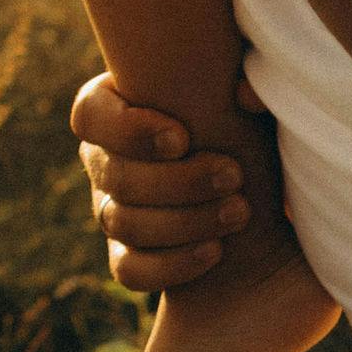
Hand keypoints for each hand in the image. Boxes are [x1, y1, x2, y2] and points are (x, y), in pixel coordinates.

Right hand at [68, 73, 294, 294]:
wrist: (261, 188)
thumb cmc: (246, 125)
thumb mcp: (249, 99)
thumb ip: (247, 80)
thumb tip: (245, 95)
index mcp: (116, 107)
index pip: (90, 115)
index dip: (127, 130)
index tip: (182, 138)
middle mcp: (104, 160)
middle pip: (113, 175)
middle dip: (177, 181)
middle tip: (234, 175)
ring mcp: (111, 211)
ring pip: (122, 223)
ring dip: (185, 220)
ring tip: (240, 211)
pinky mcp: (128, 257)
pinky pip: (129, 270)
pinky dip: (171, 264)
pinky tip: (215, 250)